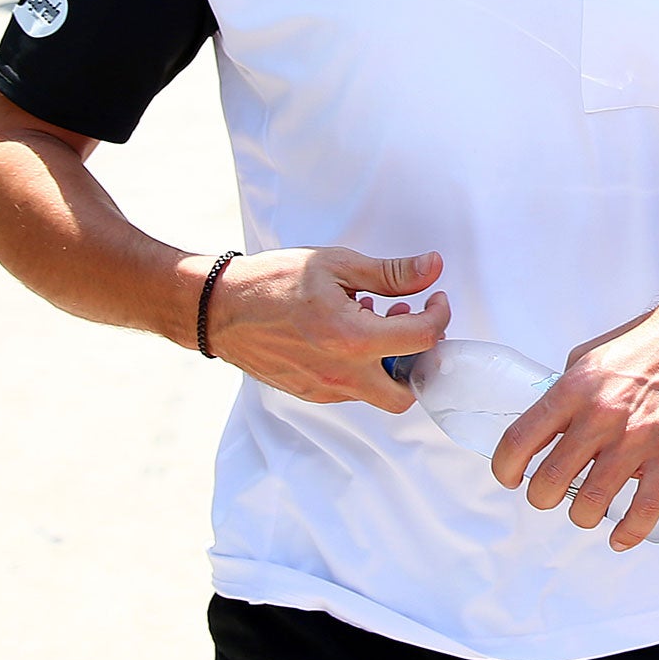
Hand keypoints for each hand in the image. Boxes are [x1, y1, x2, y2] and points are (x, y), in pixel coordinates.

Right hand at [204, 247, 449, 412]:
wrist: (218, 308)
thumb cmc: (273, 281)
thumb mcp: (337, 265)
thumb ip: (391, 273)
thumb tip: (432, 267)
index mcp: (352, 340)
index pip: (422, 340)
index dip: (440, 315)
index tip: (435, 298)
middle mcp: (340, 375)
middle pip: (406, 394)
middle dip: (419, 362)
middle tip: (410, 326)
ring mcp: (322, 390)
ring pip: (376, 393)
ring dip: (388, 363)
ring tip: (372, 319)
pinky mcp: (308, 393)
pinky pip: (350, 391)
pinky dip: (361, 367)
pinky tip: (346, 333)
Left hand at [491, 299, 658, 550]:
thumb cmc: (637, 348)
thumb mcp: (586, 358)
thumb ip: (562, 394)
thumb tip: (544, 429)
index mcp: (574, 389)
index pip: (519, 441)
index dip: (504, 469)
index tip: (510, 477)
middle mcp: (601, 416)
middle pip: (549, 482)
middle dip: (542, 497)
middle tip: (550, 493)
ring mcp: (637, 439)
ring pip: (590, 504)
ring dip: (581, 515)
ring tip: (586, 508)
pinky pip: (644, 511)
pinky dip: (628, 533)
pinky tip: (619, 537)